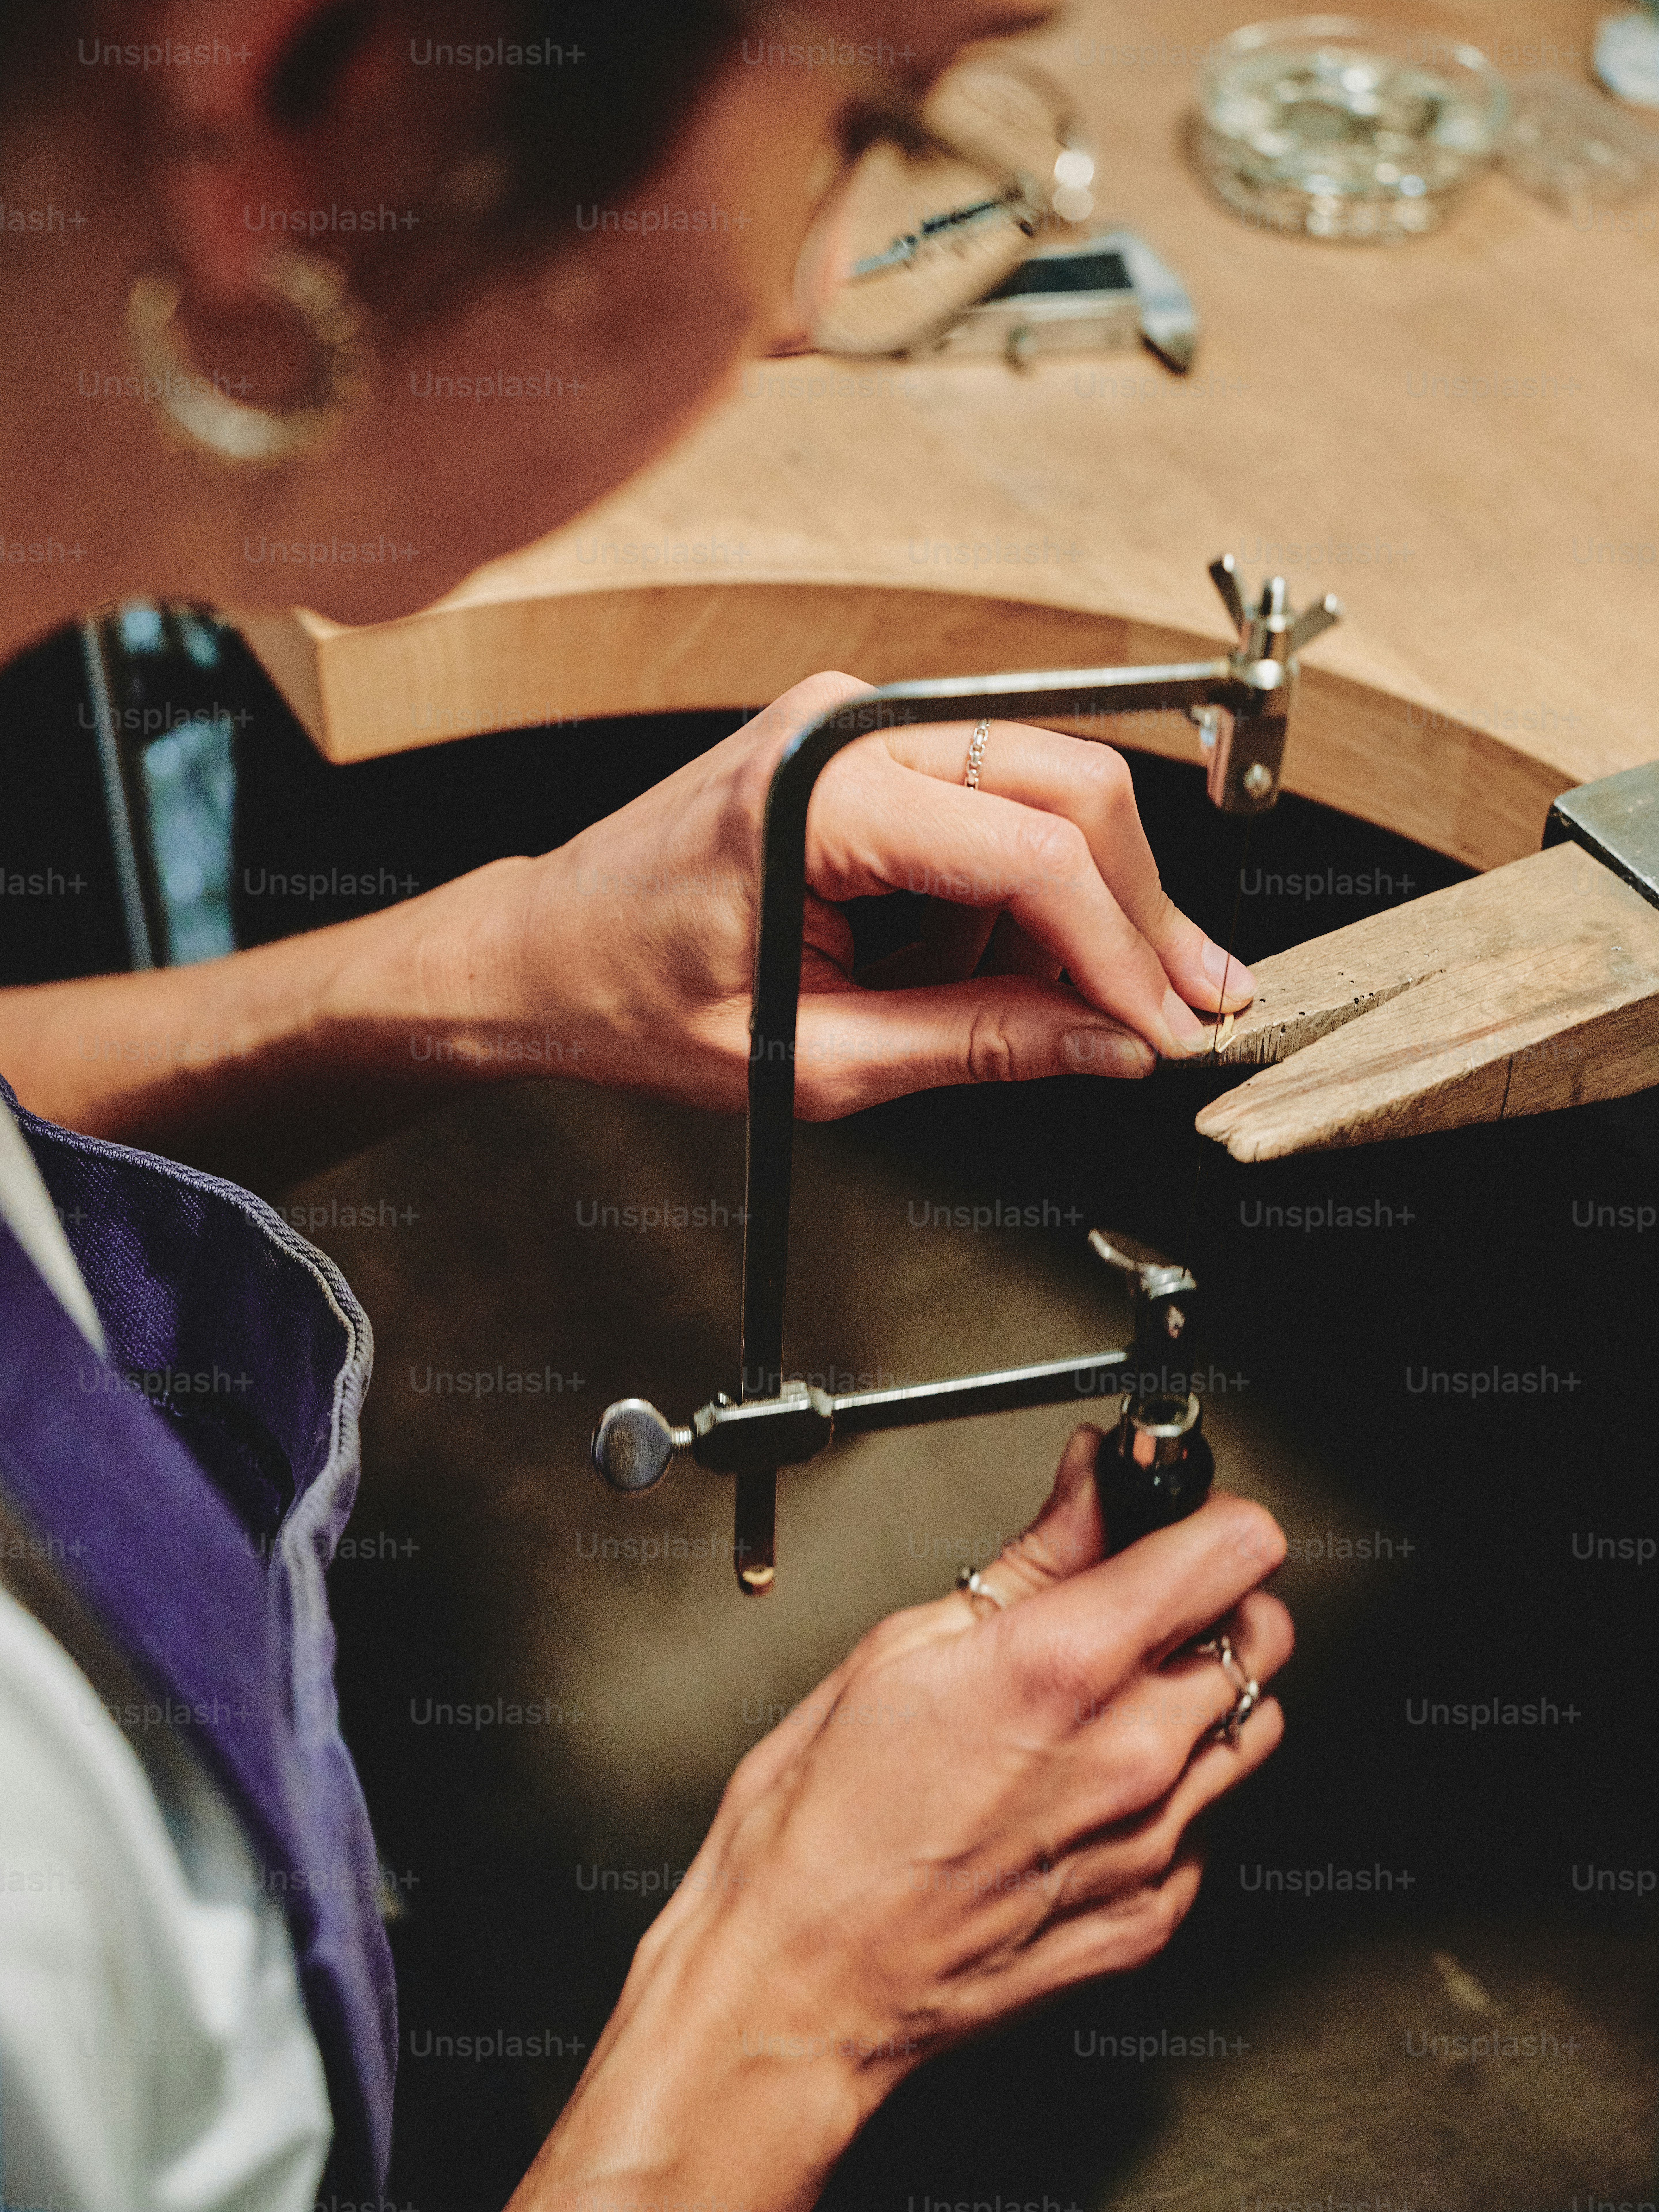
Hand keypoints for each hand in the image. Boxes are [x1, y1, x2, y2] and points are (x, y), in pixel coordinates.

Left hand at [459, 671, 1256, 1116]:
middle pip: (1068, 793)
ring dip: (1074, 911)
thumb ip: (975, 1044)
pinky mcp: (866, 745)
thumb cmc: (637, 1001)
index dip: (1123, 950)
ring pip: (1045, 795)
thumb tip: (1109, 1043)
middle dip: (1139, 913)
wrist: (542, 951)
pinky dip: (1014, 894)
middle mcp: (848, 726)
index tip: (1171, 1027)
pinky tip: (968, 965)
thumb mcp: (813, 1058)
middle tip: (1181, 1007)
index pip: (1032, 856)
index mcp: (818, 795)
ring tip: (1033, 1009)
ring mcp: (859, 722)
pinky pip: (992, 803)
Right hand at [517, 1437, 1289, 2210]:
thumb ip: (1031, 1559)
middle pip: (1263, 1631)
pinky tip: (1092, 1787)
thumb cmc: (823, 1825)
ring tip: (1118, 1698)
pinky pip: (1209, 1822)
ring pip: (1253, 1725)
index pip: (1233, 1549)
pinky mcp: (1152, 1914)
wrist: (801, 1982)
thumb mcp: (905, 1645)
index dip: (1207, 1516)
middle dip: (1215, 1601)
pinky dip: (1172, 1791)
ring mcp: (1151, 1844)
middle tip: (1144, 1603)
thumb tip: (1089, 1486)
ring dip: (1204, 1695)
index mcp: (1065, 1668)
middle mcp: (1129, 1755)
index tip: (1173, 1516)